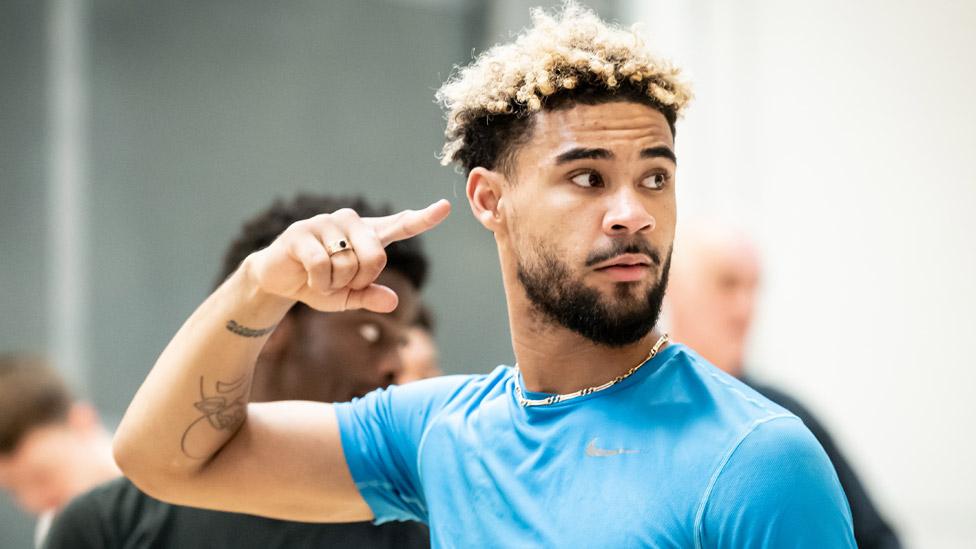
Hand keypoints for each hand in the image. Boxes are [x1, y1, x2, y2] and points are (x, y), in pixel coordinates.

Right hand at [244, 200, 450, 312]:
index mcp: (367, 235)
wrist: (278, 282)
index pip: (400, 225)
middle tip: (341, 283)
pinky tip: (308, 278)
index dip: (424, 218)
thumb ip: (370, 296)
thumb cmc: (319, 284)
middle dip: (359, 280)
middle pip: (376, 256)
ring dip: (334, 283)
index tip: (445, 207)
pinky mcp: (302, 231)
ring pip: (347, 264)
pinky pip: (322, 265)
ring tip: (321, 278)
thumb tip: (393, 302)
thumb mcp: (348, 297)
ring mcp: (325, 223)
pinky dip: (318, 282)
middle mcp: (349, 222)